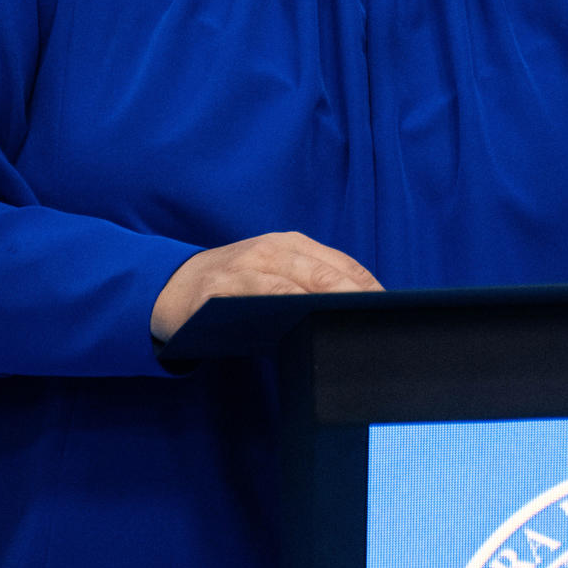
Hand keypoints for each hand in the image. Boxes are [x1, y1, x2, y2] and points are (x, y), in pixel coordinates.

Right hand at [151, 232, 382, 343]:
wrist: (172, 287)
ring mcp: (251, 264)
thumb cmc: (234, 290)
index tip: (395, 310)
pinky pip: (267, 294)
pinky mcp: (227, 285)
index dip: (370, 287)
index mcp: (293, 246)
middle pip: (329, 272)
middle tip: (384, 321)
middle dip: (359, 296)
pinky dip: (291, 305)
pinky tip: (311, 320)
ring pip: (303, 281)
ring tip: (357, 322)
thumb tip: (354, 320)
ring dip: (333, 301)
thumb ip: (307, 291)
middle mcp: (275, 248)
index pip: (343, 265)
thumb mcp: (273, 279)